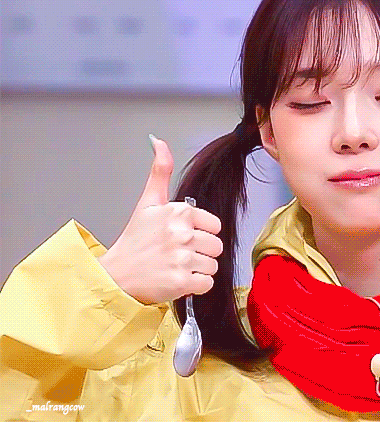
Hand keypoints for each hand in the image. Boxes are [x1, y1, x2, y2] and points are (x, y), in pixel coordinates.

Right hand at [97, 135, 222, 304]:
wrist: (115, 275)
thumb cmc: (134, 241)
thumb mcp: (147, 202)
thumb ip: (159, 171)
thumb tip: (159, 142)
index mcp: (179, 212)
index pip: (214, 225)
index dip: (201, 233)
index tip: (182, 237)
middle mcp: (182, 233)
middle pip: (216, 246)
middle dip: (201, 252)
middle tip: (178, 254)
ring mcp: (182, 258)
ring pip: (213, 265)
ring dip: (198, 270)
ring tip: (176, 266)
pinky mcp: (181, 282)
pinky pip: (207, 283)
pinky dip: (196, 286)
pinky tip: (178, 279)